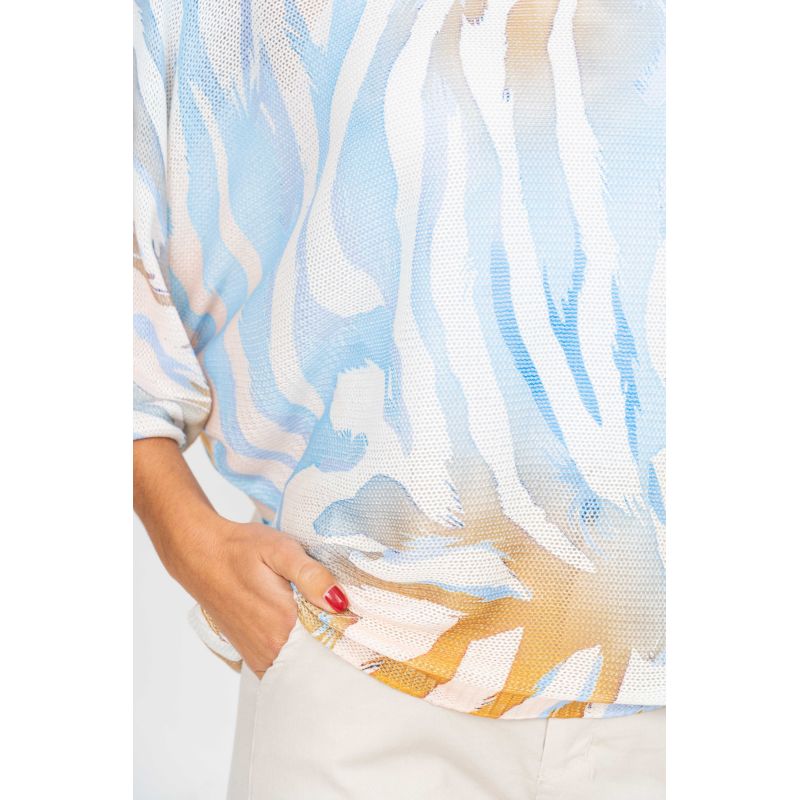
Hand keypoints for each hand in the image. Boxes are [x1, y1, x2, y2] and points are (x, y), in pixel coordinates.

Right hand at [174, 518, 348, 677]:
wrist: (201, 555)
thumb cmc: (240, 549)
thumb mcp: (281, 550)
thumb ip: (311, 576)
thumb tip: (340, 601)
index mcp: (283, 625)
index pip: (333, 645)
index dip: (353, 634)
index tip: (366, 622)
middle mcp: (271, 650)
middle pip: (320, 658)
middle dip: (340, 645)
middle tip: (352, 622)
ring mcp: (260, 657)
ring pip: (303, 666)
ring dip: (320, 652)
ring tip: (332, 626)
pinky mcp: (252, 656)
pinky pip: (285, 668)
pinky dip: (301, 658)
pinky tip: (308, 635)